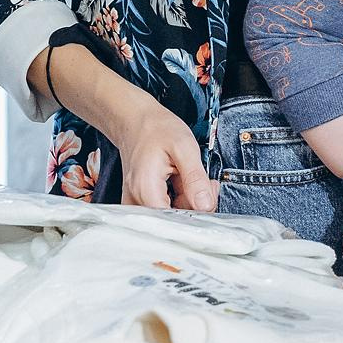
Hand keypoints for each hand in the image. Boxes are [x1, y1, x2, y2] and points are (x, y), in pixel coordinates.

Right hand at [108, 91, 218, 211]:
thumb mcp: (184, 147)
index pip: (176, 221)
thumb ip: (195, 179)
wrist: (135, 121)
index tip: (207, 195)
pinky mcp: (140, 203)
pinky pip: (166, 209)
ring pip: (172, 215)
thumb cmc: (156, 129)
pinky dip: (179, 198)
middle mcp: (136, 202)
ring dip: (188, 200)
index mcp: (146, 191)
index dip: (197, 212)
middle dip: (195, 203)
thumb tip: (206, 206)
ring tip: (188, 175)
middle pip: (175, 220)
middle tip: (203, 181)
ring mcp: (136, 204)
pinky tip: (181, 181)